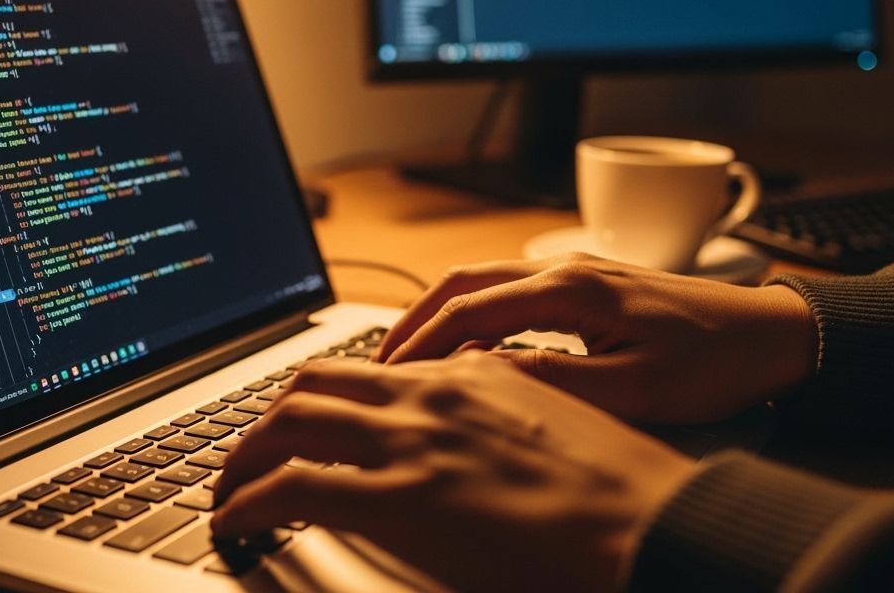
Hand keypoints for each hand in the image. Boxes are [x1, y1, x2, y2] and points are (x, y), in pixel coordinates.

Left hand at [211, 353, 693, 591]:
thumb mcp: (566, 433)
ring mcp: (417, 439)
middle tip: (254, 447)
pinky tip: (237, 521)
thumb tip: (472, 443)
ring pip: (294, 416)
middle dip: (273, 412)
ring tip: (230, 483)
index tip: (312, 419)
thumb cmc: (629, 496)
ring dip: (247, 449)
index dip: (333, 392)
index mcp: (479, 374)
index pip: (380, 366)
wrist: (663, 528)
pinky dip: (250, 498)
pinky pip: (295, 485)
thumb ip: (509, 419)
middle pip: (320, 378)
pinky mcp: (402, 497)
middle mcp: (438, 391)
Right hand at [373, 254, 818, 423]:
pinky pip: (509, 287)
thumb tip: (481, 375)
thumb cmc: (714, 364)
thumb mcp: (635, 388)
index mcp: (572, 289)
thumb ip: (553, 382)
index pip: (468, 311)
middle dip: (412, 320)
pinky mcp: (589, 282)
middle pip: (462, 281)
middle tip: (376, 362)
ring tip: (406, 354)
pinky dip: (470, 310)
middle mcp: (566, 268)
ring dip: (438, 312)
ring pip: (482, 279)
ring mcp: (577, 270)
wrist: (774, 335)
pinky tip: (464, 342)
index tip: (385, 377)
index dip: (420, 345)